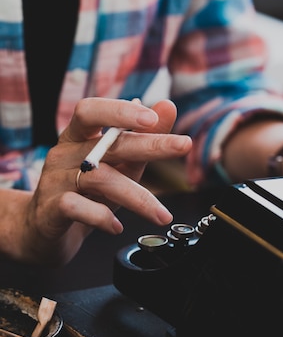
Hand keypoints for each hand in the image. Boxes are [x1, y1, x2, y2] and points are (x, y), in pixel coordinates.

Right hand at [17, 97, 191, 264]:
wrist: (43, 230)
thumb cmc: (86, 193)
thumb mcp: (119, 166)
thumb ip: (142, 140)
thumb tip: (168, 106)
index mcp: (78, 137)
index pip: (92, 111)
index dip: (121, 111)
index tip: (154, 117)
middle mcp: (63, 153)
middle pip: (106, 144)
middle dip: (149, 144)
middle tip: (183, 145)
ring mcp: (54, 181)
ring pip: (98, 179)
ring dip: (137, 196)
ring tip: (161, 214)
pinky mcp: (48, 210)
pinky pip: (75, 207)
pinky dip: (100, 216)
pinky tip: (117, 226)